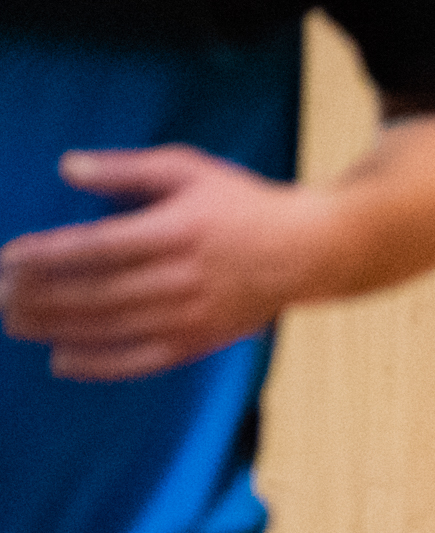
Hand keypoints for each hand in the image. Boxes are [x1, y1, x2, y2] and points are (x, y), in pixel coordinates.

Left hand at [0, 147, 333, 380]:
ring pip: (112, 327)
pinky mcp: (201, 341)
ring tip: (14, 321)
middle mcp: (182, 277)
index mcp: (177, 231)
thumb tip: (67, 168)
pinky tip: (62, 361)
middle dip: (40, 295)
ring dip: (56, 327)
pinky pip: (144, 360)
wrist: (307, 252)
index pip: (98, 247)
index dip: (48, 256)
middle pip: (97, 292)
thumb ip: (127, 169)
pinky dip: (101, 364)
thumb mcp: (190, 169)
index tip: (8, 258)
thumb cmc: (243, 205)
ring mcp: (193, 315)